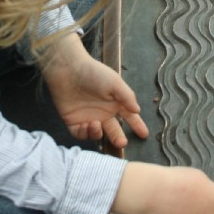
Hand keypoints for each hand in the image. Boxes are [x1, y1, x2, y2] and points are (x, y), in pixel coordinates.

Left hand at [42, 34, 148, 148]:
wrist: (68, 70)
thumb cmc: (93, 73)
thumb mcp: (115, 82)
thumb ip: (127, 97)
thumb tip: (137, 110)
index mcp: (114, 103)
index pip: (129, 117)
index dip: (137, 125)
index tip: (145, 134)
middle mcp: (103, 112)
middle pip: (113, 130)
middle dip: (119, 138)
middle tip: (122, 143)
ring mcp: (88, 118)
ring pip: (97, 134)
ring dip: (99, 133)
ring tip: (97, 125)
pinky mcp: (73, 121)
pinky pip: (81, 134)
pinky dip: (85, 133)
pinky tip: (86, 125)